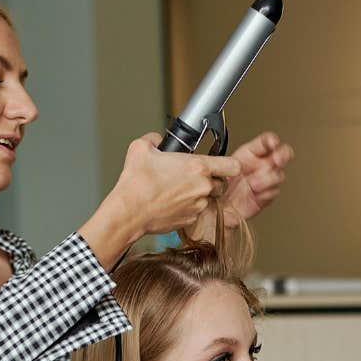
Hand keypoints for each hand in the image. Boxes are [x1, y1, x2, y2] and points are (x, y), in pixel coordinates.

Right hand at [79, 133, 240, 271]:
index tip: (221, 164)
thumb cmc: (136, 184)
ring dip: (197, 195)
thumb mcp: (141, 148)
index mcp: (197, 167)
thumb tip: (157, 140)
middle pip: (221, 184)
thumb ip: (155, 139)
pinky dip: (187, 208)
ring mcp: (196, 207)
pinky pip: (195, 213)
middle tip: (194, 177)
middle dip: (211, 181)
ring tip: (178, 191)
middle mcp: (201, 188)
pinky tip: (171, 204)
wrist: (128, 213)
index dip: (229, 164)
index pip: (232, 166)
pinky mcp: (189, 221)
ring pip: (207, 199)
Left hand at [221, 131, 293, 227]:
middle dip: (282, 155)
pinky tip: (256, 193)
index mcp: (247, 156)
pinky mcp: (264, 198)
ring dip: (270, 178)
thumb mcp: (216, 170)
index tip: (273, 142)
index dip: (271, 140)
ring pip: (278, 175)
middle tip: (277, 159)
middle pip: (280, 155)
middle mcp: (258, 168)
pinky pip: (273, 192)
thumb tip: (235, 165)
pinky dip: (266, 192)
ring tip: (255, 184)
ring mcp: (263, 182)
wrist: (214, 211)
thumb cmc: (214, 189)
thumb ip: (226, 164)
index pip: (264, 143)